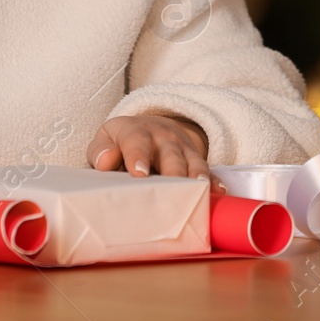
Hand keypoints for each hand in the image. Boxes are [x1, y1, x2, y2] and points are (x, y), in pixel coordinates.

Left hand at [87, 115, 208, 179]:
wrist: (153, 127)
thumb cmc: (122, 141)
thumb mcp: (107, 138)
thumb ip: (101, 150)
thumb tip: (105, 162)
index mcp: (136, 132)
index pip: (136, 140)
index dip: (138, 155)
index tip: (139, 173)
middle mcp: (163, 138)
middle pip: (170, 154)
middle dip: (172, 172)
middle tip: (170, 191)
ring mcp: (183, 149)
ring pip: (192, 162)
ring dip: (196, 176)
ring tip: (198, 191)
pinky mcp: (196, 161)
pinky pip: (208, 170)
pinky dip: (214, 181)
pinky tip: (218, 192)